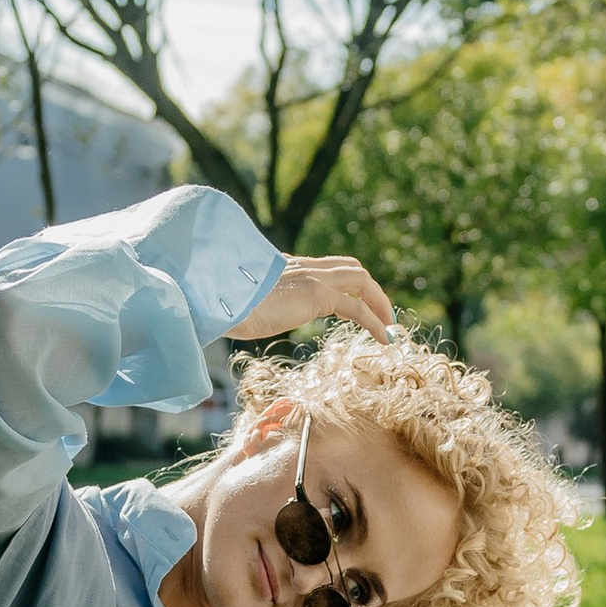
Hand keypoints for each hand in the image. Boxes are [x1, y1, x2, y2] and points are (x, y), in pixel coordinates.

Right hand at [228, 253, 395, 341]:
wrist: (216, 302)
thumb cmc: (221, 307)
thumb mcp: (242, 303)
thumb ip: (254, 303)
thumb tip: (242, 316)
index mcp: (286, 267)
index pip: (327, 268)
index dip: (347, 284)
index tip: (357, 305)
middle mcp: (302, 267)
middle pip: (350, 268)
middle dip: (371, 289)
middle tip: (382, 314)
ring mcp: (311, 278)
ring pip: (360, 281)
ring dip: (380, 302)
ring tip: (389, 327)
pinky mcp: (316, 295)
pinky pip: (357, 308)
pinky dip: (375, 322)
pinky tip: (384, 339)